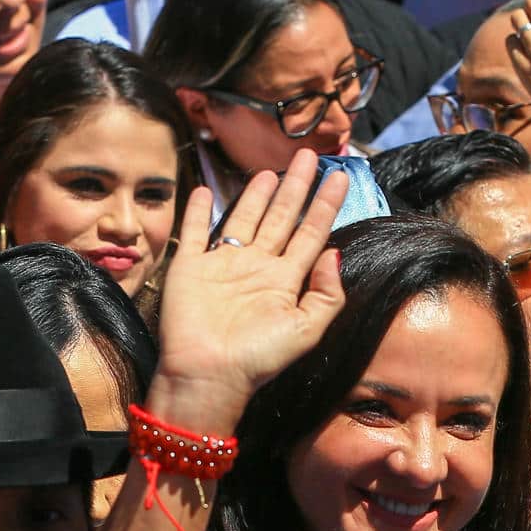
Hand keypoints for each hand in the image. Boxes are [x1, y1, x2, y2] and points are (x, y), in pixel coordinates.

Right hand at [147, 149, 346, 434]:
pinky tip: (207, 191)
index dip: (325, 205)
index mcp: (286, 281)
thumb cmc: (260, 357)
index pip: (311, 234)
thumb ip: (326, 293)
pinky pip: (196, 232)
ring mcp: (224, 265)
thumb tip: (334, 252)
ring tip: (270, 170)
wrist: (209, 374)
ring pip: (244, 218)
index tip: (339, 177)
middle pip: (281, 217)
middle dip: (295, 187)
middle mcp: (257, 267)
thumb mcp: (307, 329)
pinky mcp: (191, 267)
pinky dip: (199, 210)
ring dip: (256, 194)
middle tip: (307, 156)